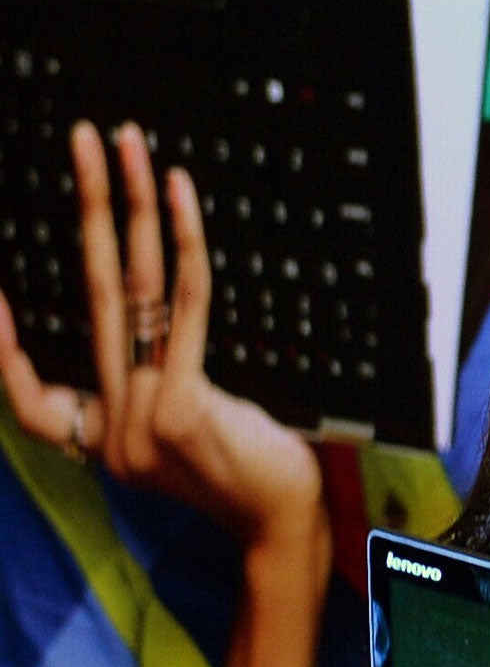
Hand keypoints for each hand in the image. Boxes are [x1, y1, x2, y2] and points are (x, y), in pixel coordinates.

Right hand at [0, 121, 321, 550]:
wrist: (284, 526)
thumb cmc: (246, 474)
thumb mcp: (184, 443)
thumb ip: (155, 398)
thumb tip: (158, 347)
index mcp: (102, 435)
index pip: (31, 396)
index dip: (0, 351)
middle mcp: (110, 425)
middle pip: (88, 293)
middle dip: (85, 208)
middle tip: (83, 140)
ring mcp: (140, 416)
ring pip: (129, 286)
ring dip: (127, 204)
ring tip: (125, 144)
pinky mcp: (181, 405)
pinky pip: (183, 305)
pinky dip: (183, 243)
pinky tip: (178, 195)